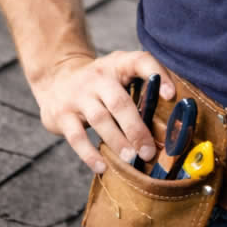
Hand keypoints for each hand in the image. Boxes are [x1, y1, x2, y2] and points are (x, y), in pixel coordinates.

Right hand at [32, 50, 174, 174]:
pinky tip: (102, 166)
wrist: (55, 78)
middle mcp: (97, 77)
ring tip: (132, 160)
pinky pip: (76, 136)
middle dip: (136, 129)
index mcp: (117, 65)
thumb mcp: (118, 76)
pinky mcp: (62, 114)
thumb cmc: (99, 84)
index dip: (157, 75)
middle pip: (119, 102)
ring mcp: (77, 95)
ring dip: (118, 141)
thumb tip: (170, 127)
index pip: (140, 61)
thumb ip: (140, 91)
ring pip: (100, 119)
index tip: (171, 96)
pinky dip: (89, 154)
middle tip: (149, 151)